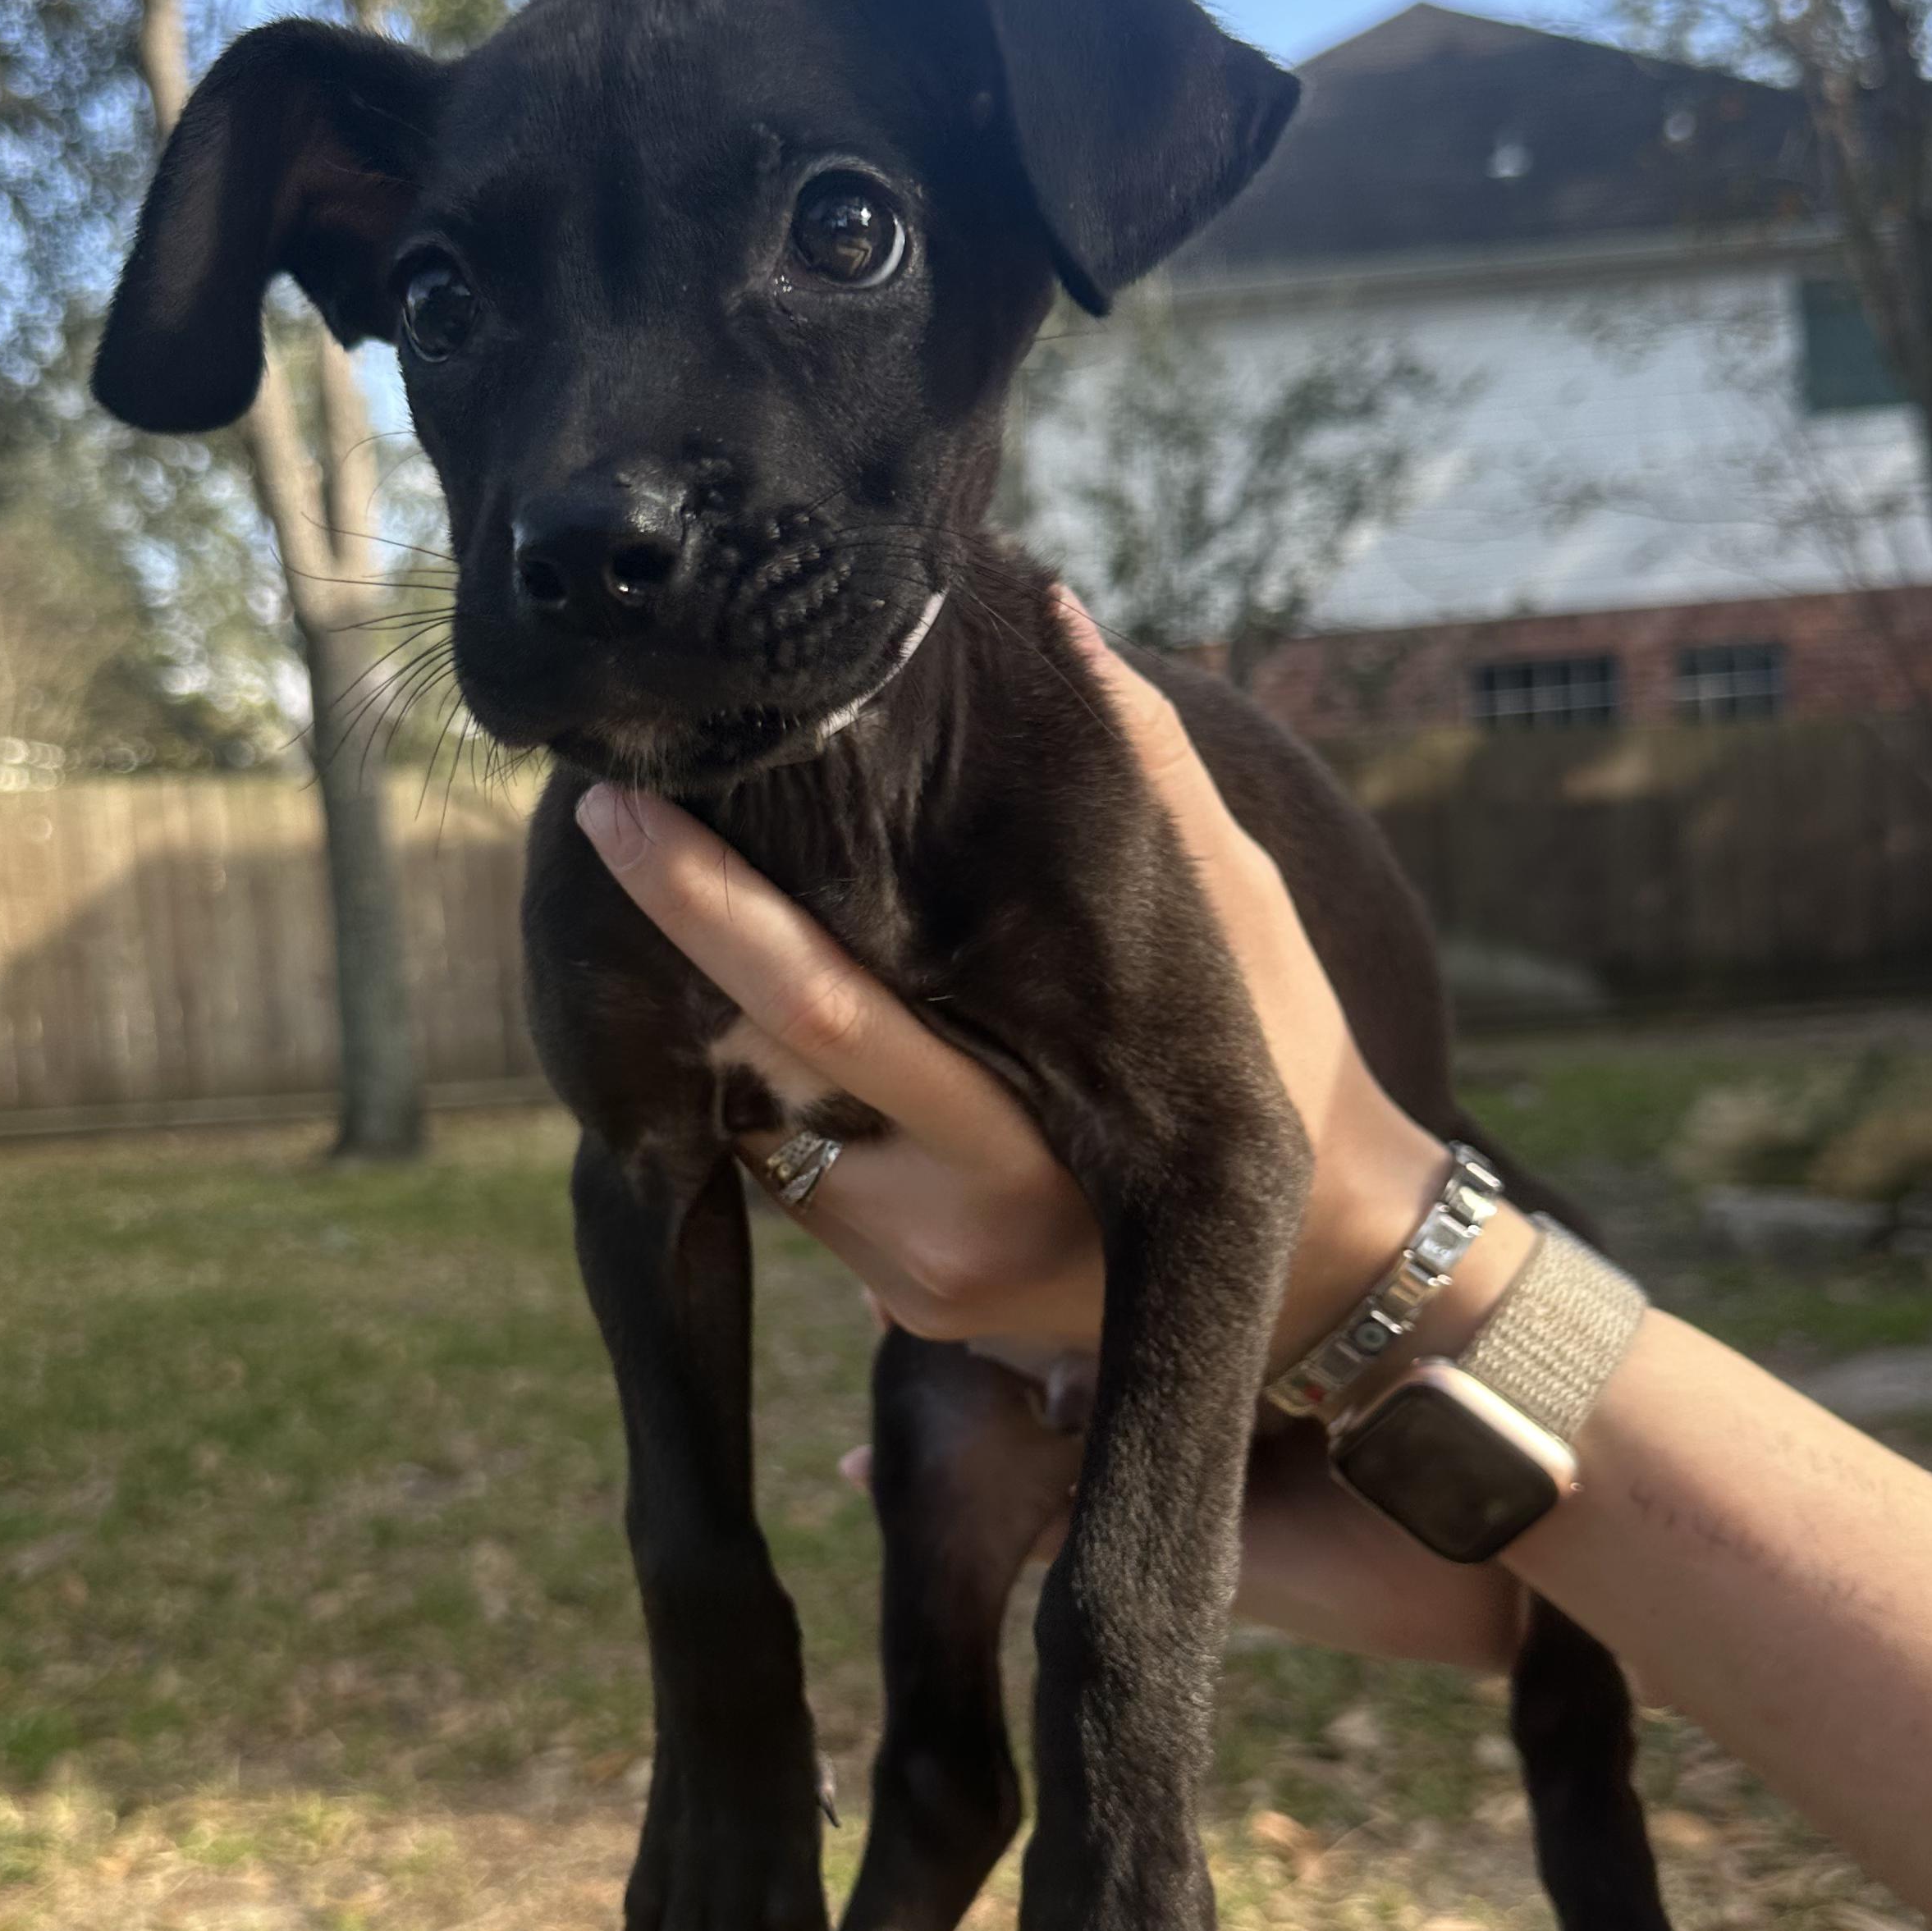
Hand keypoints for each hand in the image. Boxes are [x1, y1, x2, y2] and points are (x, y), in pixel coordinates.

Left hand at [574, 587, 1522, 1669]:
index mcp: (1032, 1128)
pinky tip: (850, 1051)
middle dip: (684, 940)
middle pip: (761, 1066)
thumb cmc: (1276, 1059)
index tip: (621, 810)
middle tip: (613, 816)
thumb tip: (1063, 618)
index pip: (826, 1006)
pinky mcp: (907, 1311)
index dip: (709, 908)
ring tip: (776, 937)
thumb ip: (1151, 779)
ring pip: (771, 1124)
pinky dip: (802, 1102)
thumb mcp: (1242, 920)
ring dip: (747, 1029)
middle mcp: (956, 1221)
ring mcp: (920, 1279)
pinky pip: (808, 1179)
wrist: (1317, 1274)